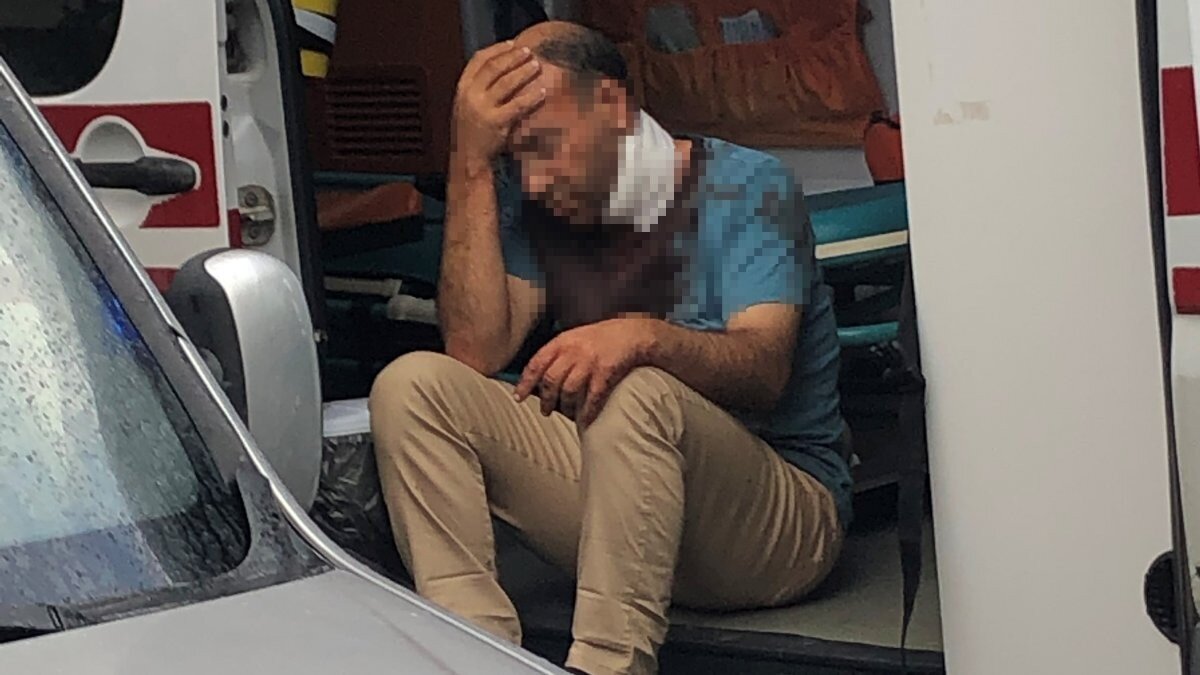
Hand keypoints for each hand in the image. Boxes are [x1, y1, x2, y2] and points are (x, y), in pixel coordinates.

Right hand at [451, 41, 546, 163]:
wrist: (467, 159)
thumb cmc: (472, 132)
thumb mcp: (467, 105)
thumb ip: (479, 88)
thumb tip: (502, 66)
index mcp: (462, 88)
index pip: (478, 60)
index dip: (497, 49)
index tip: (512, 43)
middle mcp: (469, 96)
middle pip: (494, 67)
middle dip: (513, 57)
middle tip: (529, 52)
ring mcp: (482, 109)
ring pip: (506, 82)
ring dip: (523, 71)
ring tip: (537, 66)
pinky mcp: (495, 123)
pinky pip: (517, 105)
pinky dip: (531, 97)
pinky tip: (542, 92)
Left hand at [514, 318, 659, 426]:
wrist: (633, 333)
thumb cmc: (601, 338)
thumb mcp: (575, 337)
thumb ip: (558, 352)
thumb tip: (539, 376)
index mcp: (562, 341)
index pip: (537, 363)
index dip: (525, 382)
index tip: (518, 397)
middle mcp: (573, 351)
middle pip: (551, 380)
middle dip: (546, 399)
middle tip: (545, 411)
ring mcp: (590, 362)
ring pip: (569, 390)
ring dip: (566, 407)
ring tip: (567, 414)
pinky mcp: (606, 372)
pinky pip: (593, 397)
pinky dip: (588, 411)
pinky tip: (586, 420)